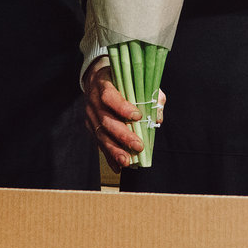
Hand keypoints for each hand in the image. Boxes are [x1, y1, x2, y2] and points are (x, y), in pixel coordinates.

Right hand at [83, 56, 166, 170]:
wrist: (95, 80)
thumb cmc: (120, 80)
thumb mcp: (134, 80)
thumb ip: (148, 95)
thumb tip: (157, 117)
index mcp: (103, 84)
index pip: (110, 96)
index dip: (122, 107)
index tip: (138, 116)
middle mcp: (93, 101)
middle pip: (106, 120)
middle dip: (123, 135)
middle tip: (138, 146)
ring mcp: (90, 115)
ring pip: (101, 135)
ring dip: (114, 150)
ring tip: (127, 162)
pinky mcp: (91, 127)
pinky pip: (99, 143)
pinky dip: (109, 156)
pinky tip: (118, 167)